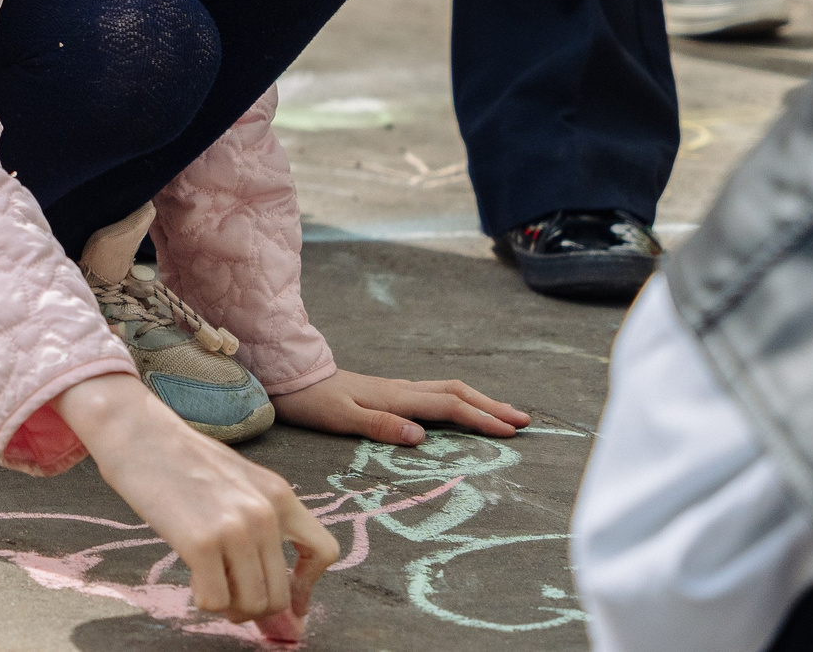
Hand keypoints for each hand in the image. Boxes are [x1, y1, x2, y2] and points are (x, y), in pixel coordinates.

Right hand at [60, 373, 335, 632]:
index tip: (286, 598)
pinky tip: (191, 581)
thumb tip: (265, 574)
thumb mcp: (236, 480)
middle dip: (255, 608)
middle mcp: (266, 513)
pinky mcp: (200, 541)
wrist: (135, 429)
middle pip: (280, 594)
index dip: (306, 587)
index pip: (324, 552)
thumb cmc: (177, 455)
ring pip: (251, 604)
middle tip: (229, 598)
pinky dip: (204, 601)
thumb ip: (257, 519)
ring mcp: (235, 528)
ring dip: (229, 607)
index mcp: (279, 494)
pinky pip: (215, 600)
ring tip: (208, 587)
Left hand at [271, 368, 529, 446]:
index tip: (511, 432)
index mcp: (396, 397)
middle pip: (457, 394)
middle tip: (523, 421)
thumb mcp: (342, 418)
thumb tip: (421, 436)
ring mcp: (395, 389)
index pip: (449, 407)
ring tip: (504, 413)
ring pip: (447, 390)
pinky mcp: (388, 392)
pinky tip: (460, 408)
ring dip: (478, 401)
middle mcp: (401, 390)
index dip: (481, 419)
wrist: (289, 377)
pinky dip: (458, 400)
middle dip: (491, 407)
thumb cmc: (312, 402)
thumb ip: (380, 425)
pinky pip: (434, 394)